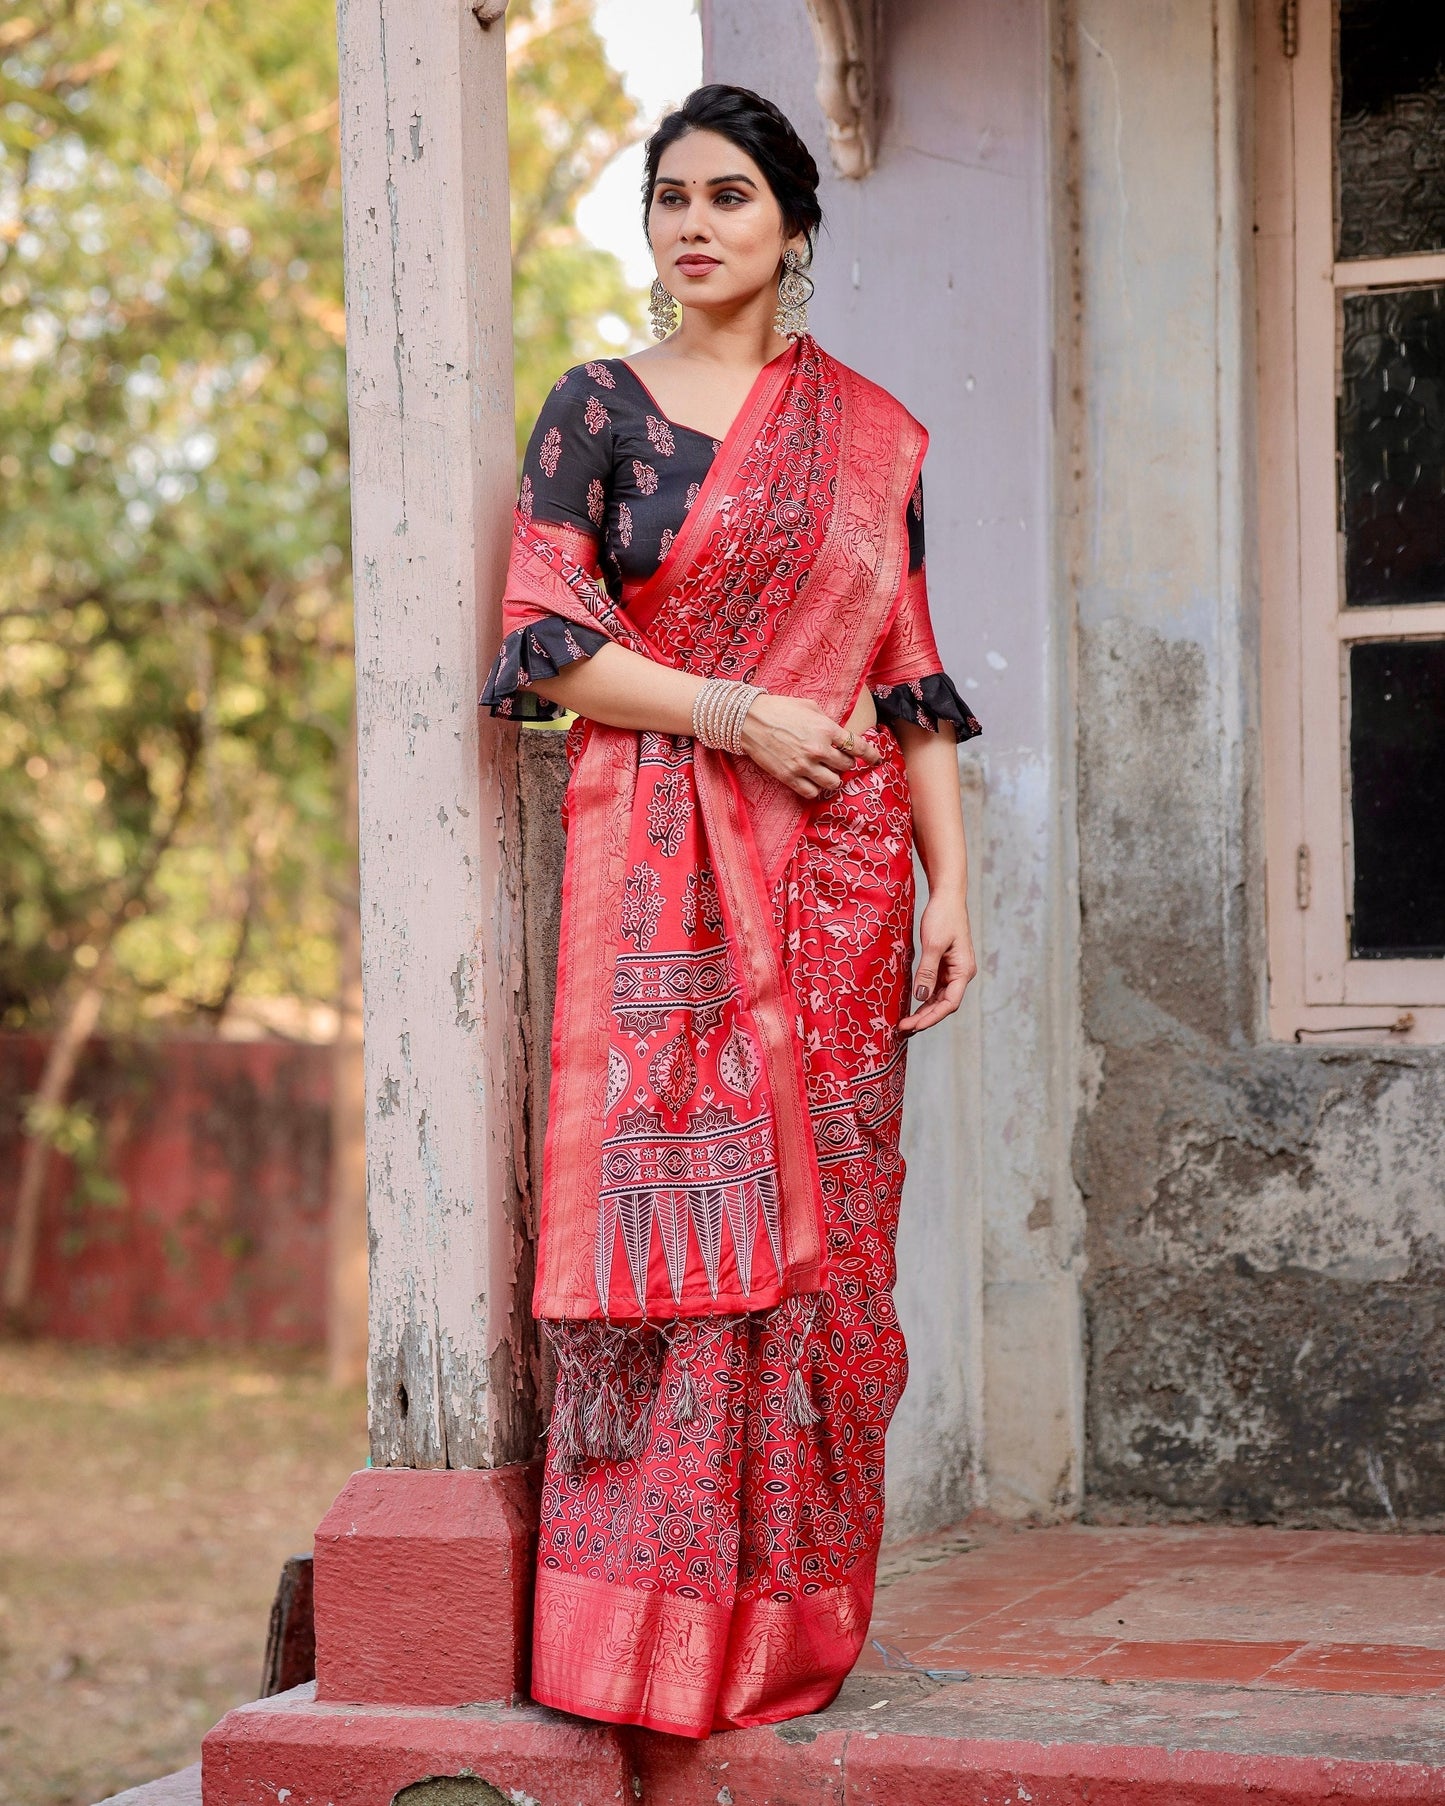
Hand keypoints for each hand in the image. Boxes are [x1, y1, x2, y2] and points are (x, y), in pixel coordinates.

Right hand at [738, 693, 881, 798]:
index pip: (858, 746)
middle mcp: (818, 749)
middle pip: (847, 765)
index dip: (871, 754)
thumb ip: (827, 721)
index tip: (876, 758)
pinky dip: (816, 788)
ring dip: (833, 777)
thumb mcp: (809, 706)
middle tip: (837, 758)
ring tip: (826, 771)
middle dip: (845, 762)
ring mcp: (804, 766)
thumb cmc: (779, 709)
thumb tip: (838, 732)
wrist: (748, 720)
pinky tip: (812, 781)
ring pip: (833, 782)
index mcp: (826, 729)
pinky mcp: (790, 777)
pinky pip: (812, 792)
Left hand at [899, 890, 975, 1032]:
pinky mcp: (944, 965)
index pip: (950, 1003)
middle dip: (925, 1018)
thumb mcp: (933, 945)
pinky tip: (911, 1006)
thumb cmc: (943, 917)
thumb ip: (927, 972)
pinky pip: (934, 987)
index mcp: (964, 971)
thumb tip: (921, 997)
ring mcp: (953, 970)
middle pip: (944, 1004)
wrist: (946, 896)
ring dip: (923, 1011)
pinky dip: (923, 998)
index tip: (913, 1025)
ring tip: (905, 1023)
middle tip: (903, 1029)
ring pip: (939, 998)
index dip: (931, 1017)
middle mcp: (961, 974)